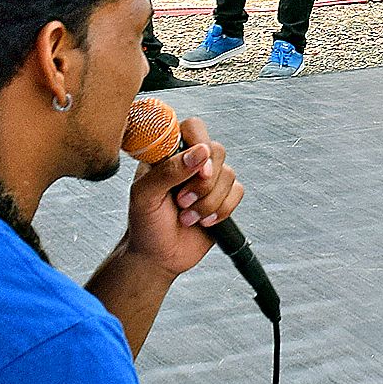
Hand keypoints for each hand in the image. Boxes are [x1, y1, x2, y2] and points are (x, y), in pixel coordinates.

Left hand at [123, 113, 244, 277]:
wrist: (157, 256)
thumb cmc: (144, 223)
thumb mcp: (145, 195)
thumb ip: (168, 171)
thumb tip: (200, 153)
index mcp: (169, 153)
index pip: (193, 128)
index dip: (199, 143)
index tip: (195, 167)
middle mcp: (192, 161)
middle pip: (217, 151)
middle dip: (202, 183)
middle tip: (182, 200)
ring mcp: (210, 179)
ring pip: (229, 174)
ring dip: (208, 202)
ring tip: (187, 216)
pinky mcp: (224, 197)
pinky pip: (238, 192)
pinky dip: (221, 210)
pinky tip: (203, 221)